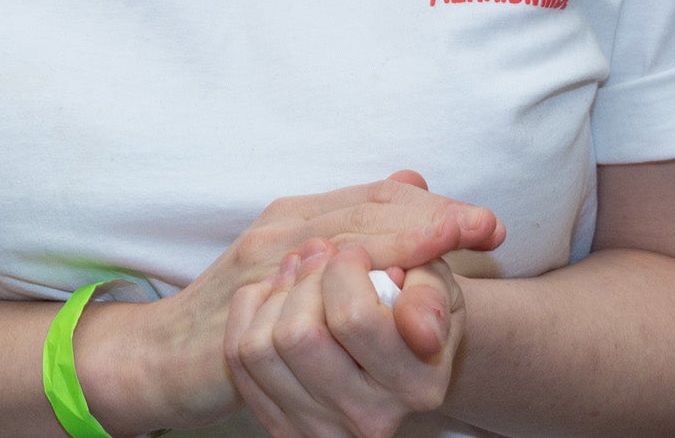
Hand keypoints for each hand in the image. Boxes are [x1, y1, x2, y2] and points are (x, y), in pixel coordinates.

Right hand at [77, 174, 500, 431]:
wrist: (166, 350)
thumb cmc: (242, 304)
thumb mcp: (298, 255)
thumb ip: (356, 223)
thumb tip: (415, 180)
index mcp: (297, 216)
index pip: (374, 197)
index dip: (433, 207)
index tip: (488, 223)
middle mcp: (278, 232)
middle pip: (364, 214)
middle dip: (427, 225)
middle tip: (480, 234)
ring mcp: (258, 271)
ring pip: (338, 254)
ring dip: (391, 266)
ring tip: (436, 291)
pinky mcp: (243, 316)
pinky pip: (302, 310)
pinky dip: (346, 316)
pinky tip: (385, 323)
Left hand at [223, 243, 464, 437]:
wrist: (396, 353)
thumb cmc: (412, 308)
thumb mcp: (436, 289)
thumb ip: (429, 297)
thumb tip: (418, 327)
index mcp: (416, 385)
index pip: (354, 318)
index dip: (344, 269)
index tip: (354, 253)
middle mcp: (368, 417)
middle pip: (299, 336)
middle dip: (304, 280)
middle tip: (320, 255)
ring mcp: (319, 427)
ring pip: (261, 347)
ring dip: (274, 295)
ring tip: (298, 272)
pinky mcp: (282, 426)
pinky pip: (239, 359)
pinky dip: (249, 314)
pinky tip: (276, 297)